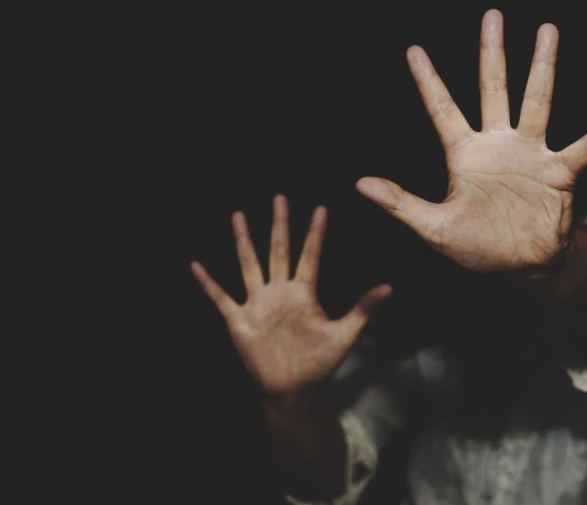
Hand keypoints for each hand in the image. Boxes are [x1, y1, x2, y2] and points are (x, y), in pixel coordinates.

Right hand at [191, 195, 391, 395]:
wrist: (293, 389)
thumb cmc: (319, 362)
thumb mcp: (345, 334)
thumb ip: (363, 309)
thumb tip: (389, 287)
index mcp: (304, 292)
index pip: (310, 255)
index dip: (315, 233)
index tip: (321, 208)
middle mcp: (280, 291)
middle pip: (279, 250)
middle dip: (279, 224)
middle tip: (279, 197)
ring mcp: (258, 303)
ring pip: (249, 264)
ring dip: (244, 241)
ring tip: (238, 215)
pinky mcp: (239, 320)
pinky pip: (221, 297)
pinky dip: (208, 282)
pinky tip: (197, 265)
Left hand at [356, 9, 586, 272]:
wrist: (521, 270)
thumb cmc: (477, 249)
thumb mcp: (433, 228)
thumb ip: (400, 203)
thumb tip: (359, 183)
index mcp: (464, 155)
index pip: (442, 109)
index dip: (428, 80)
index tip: (413, 49)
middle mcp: (498, 144)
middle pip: (493, 87)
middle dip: (492, 52)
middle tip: (492, 14)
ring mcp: (531, 154)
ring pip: (538, 101)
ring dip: (542, 67)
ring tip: (548, 30)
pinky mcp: (560, 172)